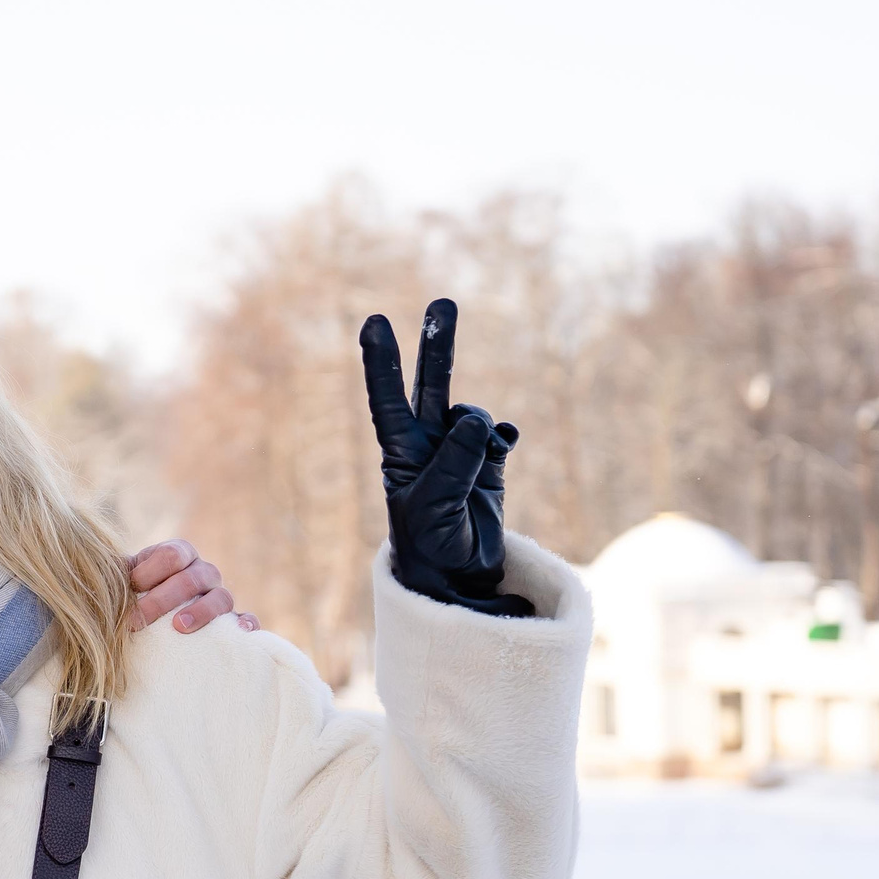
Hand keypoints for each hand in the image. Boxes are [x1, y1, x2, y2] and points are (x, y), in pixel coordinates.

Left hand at [126, 539, 258, 632]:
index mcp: (178, 554)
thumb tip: (99, 578)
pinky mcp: (232, 620)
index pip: (171, 554)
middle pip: (191, 578)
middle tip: (136, 620)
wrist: (154, 613)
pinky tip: (240, 631)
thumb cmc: (136, 593)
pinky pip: (247, 618)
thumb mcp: (125, 578)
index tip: (130, 587)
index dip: (149, 571)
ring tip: (178, 627)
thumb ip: (115, 574)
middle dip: (161, 599)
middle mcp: (203, 571)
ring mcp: (220, 595)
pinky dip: (246, 623)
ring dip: (200, 612)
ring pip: (220, 598)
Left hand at [357, 299, 532, 616]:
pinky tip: (504, 447)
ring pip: (471, 413)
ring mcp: (459, 450)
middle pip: (431, 383)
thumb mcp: (434, 506)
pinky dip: (501, 437)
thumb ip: (455, 462)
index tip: (374, 321)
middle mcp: (428, 444)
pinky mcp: (489, 462)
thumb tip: (476, 419)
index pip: (387, 399)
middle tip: (444, 301)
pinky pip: (498, 435)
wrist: (458, 578)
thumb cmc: (430, 546)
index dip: (381, 361)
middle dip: (438, 343)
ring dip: (480, 430)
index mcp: (402, 452)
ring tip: (477, 468)